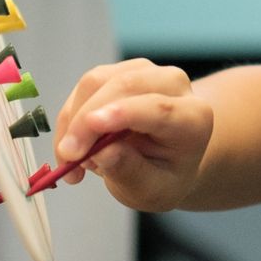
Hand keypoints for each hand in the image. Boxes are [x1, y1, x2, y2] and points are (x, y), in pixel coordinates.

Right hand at [54, 61, 212, 210]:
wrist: (166, 157)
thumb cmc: (162, 175)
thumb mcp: (152, 190)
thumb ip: (130, 173)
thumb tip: (103, 153)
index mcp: (193, 118)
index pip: (159, 108)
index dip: (124, 113)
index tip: (92, 125)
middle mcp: (174, 84)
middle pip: (124, 87)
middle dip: (86, 120)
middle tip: (68, 157)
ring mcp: (145, 71)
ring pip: (97, 82)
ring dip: (74, 121)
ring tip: (75, 160)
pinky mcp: (119, 69)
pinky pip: (85, 87)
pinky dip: (71, 117)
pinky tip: (76, 145)